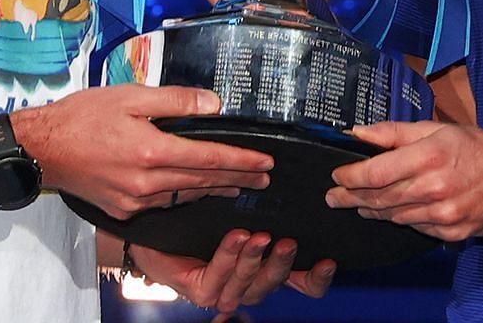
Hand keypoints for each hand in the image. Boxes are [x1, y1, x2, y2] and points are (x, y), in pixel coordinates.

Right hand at [13, 85, 272, 219]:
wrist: (41, 149)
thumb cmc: (82, 117)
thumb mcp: (130, 96)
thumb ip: (175, 101)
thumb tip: (214, 104)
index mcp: (152, 152)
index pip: (210, 159)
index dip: (243, 161)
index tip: (267, 163)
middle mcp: (147, 183)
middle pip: (204, 182)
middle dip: (238, 179)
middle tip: (264, 178)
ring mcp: (134, 201)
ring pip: (184, 195)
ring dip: (214, 190)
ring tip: (238, 185)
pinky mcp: (122, 210)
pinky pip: (163, 203)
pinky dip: (183, 195)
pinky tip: (194, 190)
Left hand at [131, 229, 335, 320]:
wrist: (155, 231)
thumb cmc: (200, 222)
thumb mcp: (244, 213)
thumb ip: (271, 211)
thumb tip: (299, 191)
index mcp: (265, 268)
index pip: (302, 284)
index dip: (317, 278)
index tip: (328, 261)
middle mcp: (249, 284)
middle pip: (276, 284)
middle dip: (282, 264)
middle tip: (287, 242)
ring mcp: (224, 291)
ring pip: (248, 284)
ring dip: (254, 261)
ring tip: (259, 237)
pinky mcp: (201, 291)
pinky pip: (219, 277)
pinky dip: (228, 256)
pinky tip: (234, 237)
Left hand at [326, 121, 482, 241]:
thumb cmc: (476, 147)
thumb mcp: (436, 128)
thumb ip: (393, 132)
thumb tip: (357, 133)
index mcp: (429, 156)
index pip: (376, 172)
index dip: (350, 176)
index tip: (336, 176)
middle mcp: (434, 188)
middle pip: (380, 197)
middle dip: (351, 197)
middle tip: (333, 197)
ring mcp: (444, 214)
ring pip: (395, 216)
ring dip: (372, 210)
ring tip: (358, 204)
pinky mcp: (452, 232)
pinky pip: (416, 228)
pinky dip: (401, 220)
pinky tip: (392, 213)